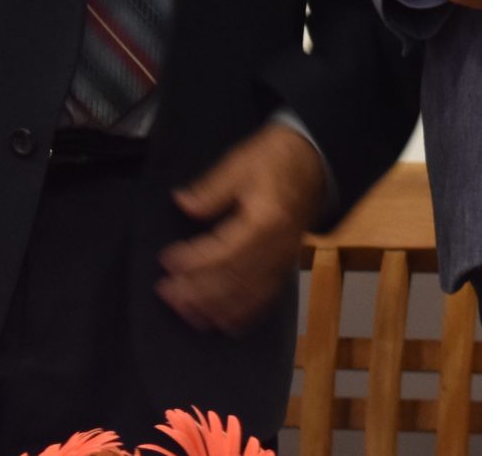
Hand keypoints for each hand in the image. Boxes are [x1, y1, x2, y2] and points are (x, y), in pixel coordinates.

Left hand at [158, 122, 326, 333]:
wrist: (315, 160)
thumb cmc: (275, 157)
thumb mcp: (241, 162)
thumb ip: (211, 188)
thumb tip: (183, 204)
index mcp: (266, 220)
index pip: (225, 250)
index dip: (194, 260)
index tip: (167, 262)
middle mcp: (277, 246)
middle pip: (235, 279)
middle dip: (198, 290)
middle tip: (167, 293)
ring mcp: (285, 259)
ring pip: (249, 294)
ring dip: (216, 307)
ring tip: (186, 312)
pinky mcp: (287, 264)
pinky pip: (266, 297)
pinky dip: (244, 314)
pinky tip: (224, 323)